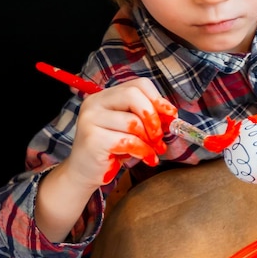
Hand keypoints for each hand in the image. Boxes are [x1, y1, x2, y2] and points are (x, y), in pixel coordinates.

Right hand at [35, 77, 172, 241]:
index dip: (158, 98)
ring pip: (133, 121)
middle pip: (134, 96)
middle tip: (160, 136)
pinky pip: (128, 141)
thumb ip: (146, 115)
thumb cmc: (112, 148)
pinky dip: (143, 151)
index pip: (138, 84)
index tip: (170, 115)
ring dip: (150, 139)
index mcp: (106, 95)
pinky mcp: (93, 139)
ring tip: (154, 150)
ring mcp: (91, 120)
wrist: (85, 173)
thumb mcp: (130, 127)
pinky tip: (147, 158)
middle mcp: (95, 103)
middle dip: (153, 117)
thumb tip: (171, 113)